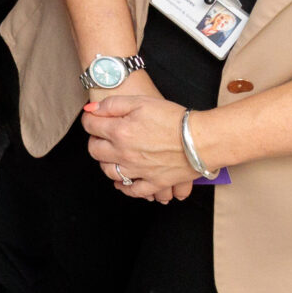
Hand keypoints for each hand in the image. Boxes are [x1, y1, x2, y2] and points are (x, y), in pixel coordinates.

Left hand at [82, 85, 196, 201]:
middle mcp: (124, 154)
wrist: (201, 139)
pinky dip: (125, 187)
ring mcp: (138, 171)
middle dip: (95, 142)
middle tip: (103, 136)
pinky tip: (124, 181)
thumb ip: (112, 105)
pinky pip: (133, 190)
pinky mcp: (154, 182)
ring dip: (107, 164)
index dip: (90, 120)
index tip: (94, 119)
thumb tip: (91, 111)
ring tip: (113, 156)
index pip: (91, 127)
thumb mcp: (141, 101)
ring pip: (110, 172)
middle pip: (95, 151)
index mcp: (119, 132)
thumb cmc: (174, 118)